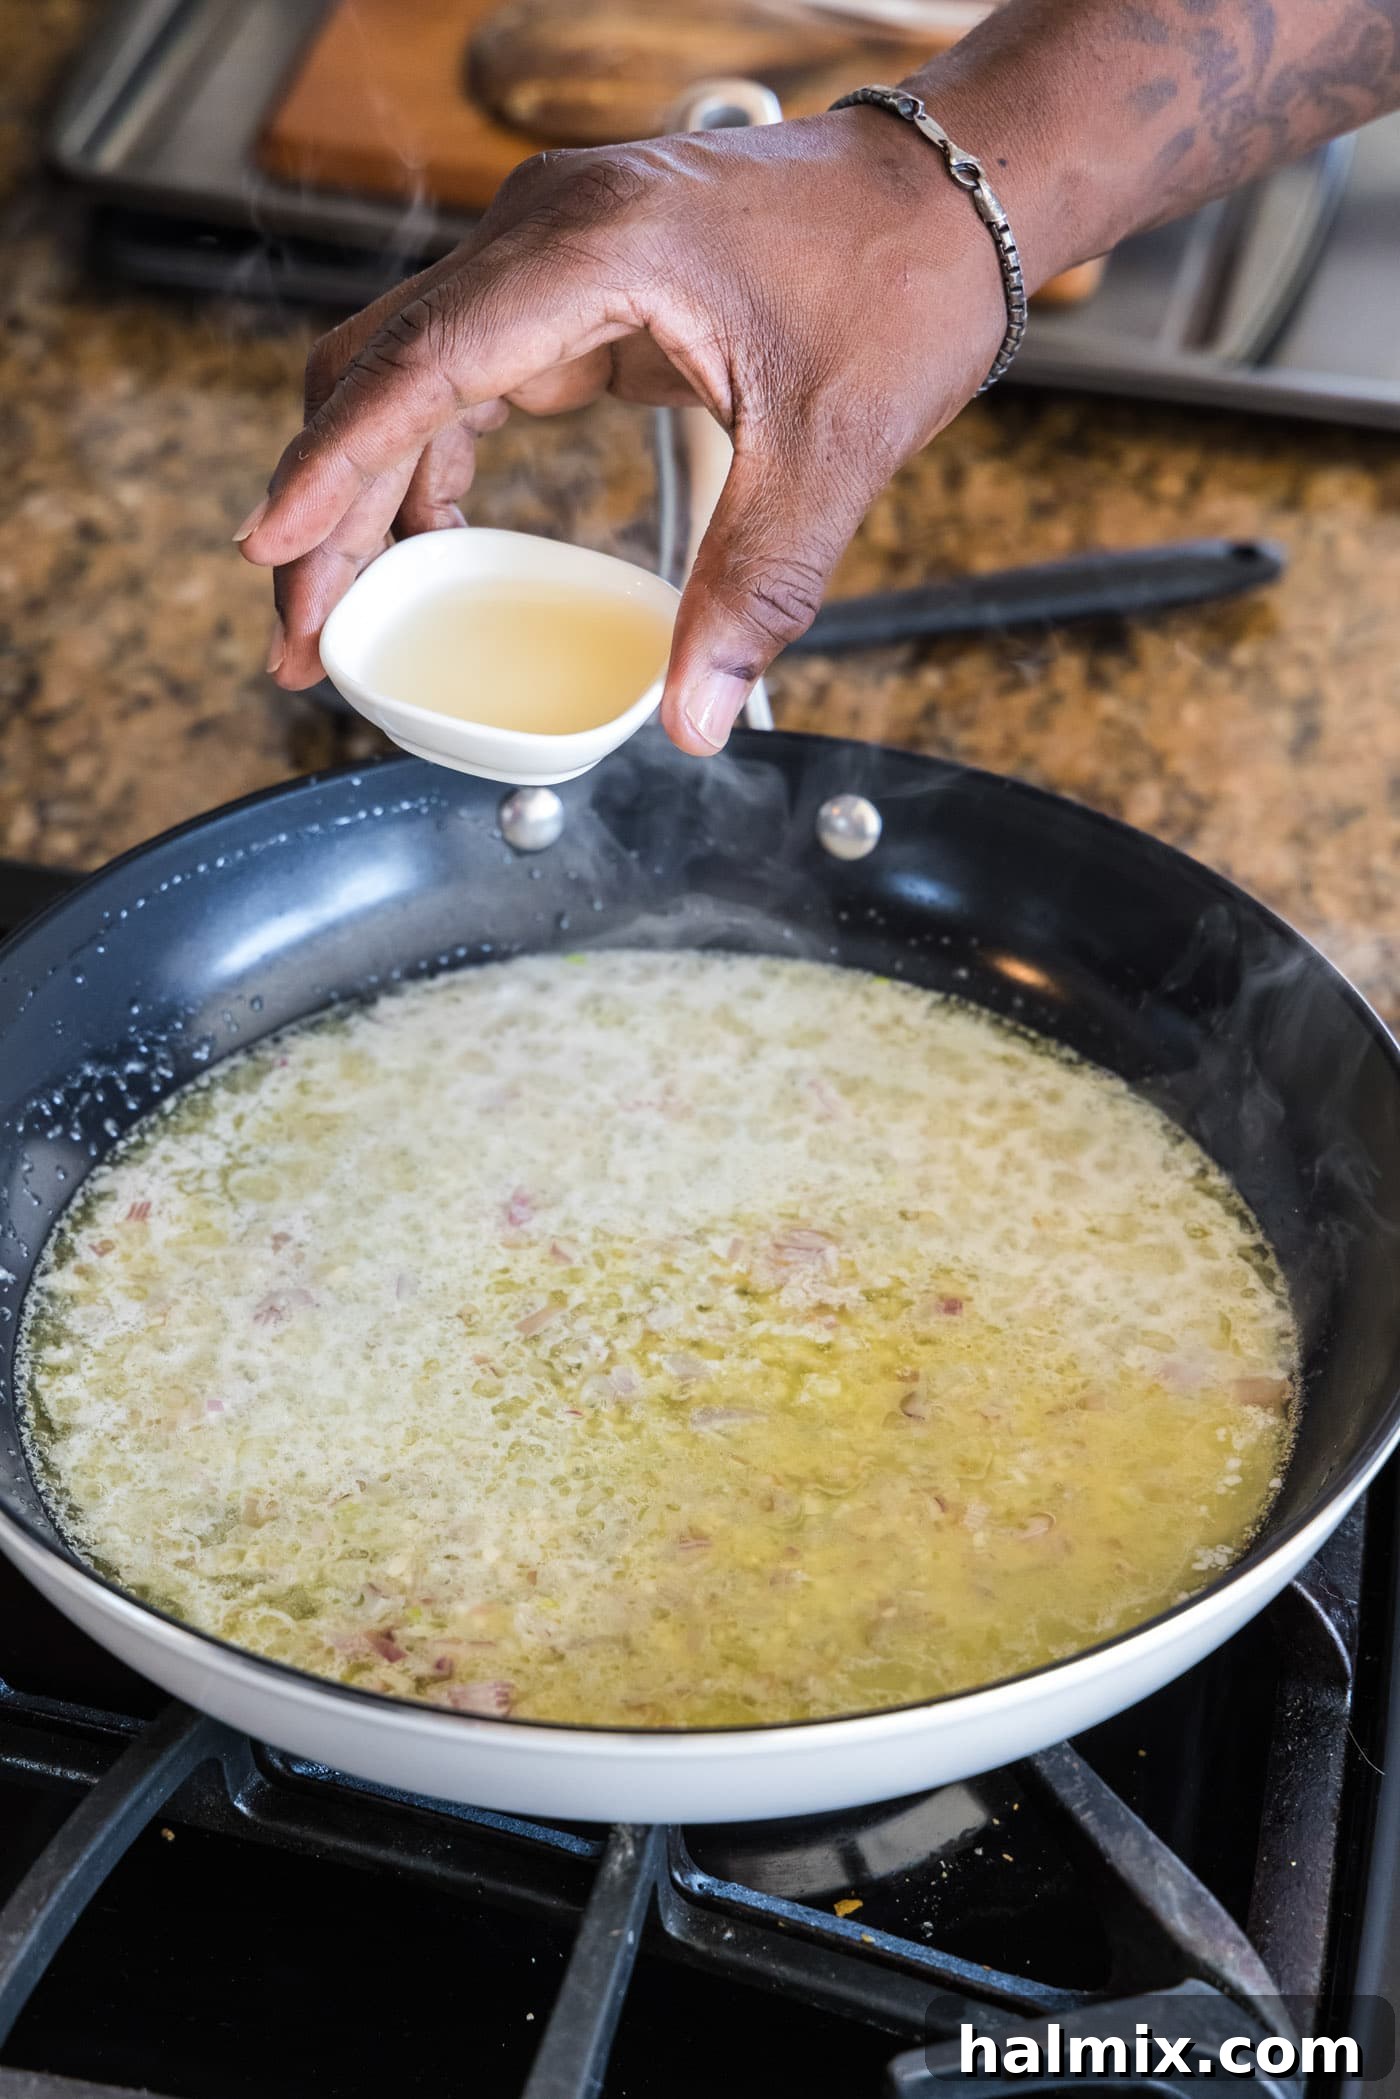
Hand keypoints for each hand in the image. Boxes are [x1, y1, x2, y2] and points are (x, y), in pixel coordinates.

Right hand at [235, 108, 1007, 752]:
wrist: (950, 202)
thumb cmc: (899, 288)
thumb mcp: (834, 452)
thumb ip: (755, 588)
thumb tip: (692, 720)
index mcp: (594, 251)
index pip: (420, 365)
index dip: (336, 470)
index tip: (272, 555)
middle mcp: (544, 234)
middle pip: (378, 372)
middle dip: (327, 512)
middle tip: (301, 643)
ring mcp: (547, 254)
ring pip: (402, 373)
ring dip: (363, 494)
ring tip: (337, 617)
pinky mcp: (568, 285)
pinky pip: (459, 374)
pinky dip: (425, 462)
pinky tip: (421, 544)